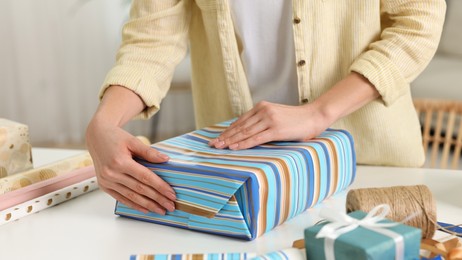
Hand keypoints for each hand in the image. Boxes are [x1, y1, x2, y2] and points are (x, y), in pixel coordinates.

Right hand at [86, 117, 175, 214]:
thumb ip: (149, 152)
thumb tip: (166, 160)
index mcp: (120, 162)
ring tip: (161, 210)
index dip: (160, 187)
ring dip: (148, 205)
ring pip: (131, 197)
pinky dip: (134, 205)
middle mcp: (111, 174)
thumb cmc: (116, 137)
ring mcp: (106, 181)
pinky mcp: (104, 186)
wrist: (96, 137)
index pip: (145, 177)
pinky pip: (121, 198)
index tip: (172, 194)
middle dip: (157, 199)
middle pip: (140, 189)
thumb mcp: (133, 141)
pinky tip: (146, 210)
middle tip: (170, 206)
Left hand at [208, 101, 329, 149]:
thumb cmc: (296, 119)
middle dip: (225, 136)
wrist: (315, 116)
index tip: (218, 137)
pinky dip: (244, 144)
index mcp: (262, 107)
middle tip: (212, 144)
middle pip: (240, 127)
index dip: (228, 130)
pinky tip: (234, 148)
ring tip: (220, 147)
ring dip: (231, 141)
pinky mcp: (276, 130)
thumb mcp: (276, 115)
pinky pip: (256, 138)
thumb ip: (262, 120)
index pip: (240, 121)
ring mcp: (269, 120)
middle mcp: (263, 111)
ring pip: (245, 133)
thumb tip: (247, 132)